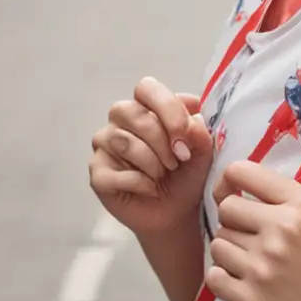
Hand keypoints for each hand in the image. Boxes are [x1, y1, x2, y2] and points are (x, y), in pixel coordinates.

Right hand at [90, 78, 212, 239]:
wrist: (177, 212)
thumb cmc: (186, 175)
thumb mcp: (203, 152)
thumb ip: (201, 133)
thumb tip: (194, 121)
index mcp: (145, 105)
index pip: (146, 88)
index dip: (168, 109)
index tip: (185, 134)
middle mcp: (120, 119)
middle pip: (134, 114)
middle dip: (162, 141)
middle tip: (178, 161)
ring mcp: (105, 145)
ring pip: (124, 141)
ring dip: (152, 163)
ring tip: (163, 175)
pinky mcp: (97, 173)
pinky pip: (115, 173)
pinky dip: (140, 183)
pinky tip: (149, 188)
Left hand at [207, 161, 300, 300]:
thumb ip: (284, 193)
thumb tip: (237, 183)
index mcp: (300, 206)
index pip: (241, 172)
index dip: (228, 182)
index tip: (231, 194)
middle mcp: (280, 232)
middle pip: (226, 209)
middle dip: (234, 221)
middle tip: (250, 237)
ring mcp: (263, 268)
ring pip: (218, 243)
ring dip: (230, 252)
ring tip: (251, 262)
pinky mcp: (250, 300)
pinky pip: (214, 276)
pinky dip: (223, 278)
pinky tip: (243, 281)